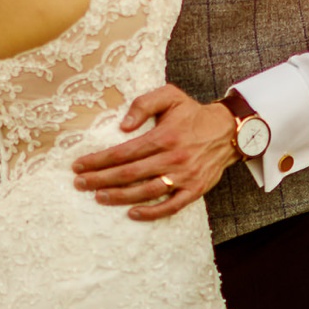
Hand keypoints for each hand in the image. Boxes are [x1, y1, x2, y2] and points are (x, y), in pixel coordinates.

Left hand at [72, 86, 237, 219]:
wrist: (229, 130)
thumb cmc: (193, 113)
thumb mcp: (170, 96)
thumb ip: (143, 104)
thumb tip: (123, 125)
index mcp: (164, 136)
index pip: (124, 152)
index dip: (99, 160)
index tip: (79, 165)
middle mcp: (173, 158)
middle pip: (129, 173)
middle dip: (101, 179)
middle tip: (80, 183)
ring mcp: (184, 176)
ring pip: (146, 191)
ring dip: (120, 196)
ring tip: (99, 197)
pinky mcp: (195, 190)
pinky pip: (171, 206)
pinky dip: (152, 212)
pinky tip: (132, 213)